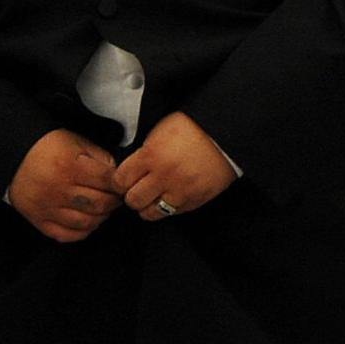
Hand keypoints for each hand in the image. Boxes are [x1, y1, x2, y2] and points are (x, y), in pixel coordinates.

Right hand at [7, 129, 125, 242]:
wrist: (13, 155)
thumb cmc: (47, 146)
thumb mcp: (76, 142)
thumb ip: (101, 157)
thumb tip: (118, 177)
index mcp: (69, 166)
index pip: (108, 181)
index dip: (120, 184)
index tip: (121, 184)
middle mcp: (58, 189)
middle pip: (100, 204)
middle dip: (113, 202)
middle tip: (115, 197)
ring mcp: (47, 207)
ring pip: (86, 222)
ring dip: (100, 217)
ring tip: (102, 208)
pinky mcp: (38, 220)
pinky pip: (67, 235)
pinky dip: (82, 231)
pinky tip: (86, 221)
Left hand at [114, 111, 237, 222]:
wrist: (225, 136)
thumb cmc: (194, 129)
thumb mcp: (160, 132)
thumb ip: (143, 153)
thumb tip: (130, 170)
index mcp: (151, 155)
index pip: (120, 180)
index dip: (119, 182)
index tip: (123, 180)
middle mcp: (164, 176)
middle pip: (133, 200)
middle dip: (132, 195)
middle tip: (137, 189)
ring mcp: (180, 191)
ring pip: (150, 213)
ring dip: (148, 206)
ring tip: (153, 196)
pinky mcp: (194, 201)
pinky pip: (172, 214)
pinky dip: (168, 207)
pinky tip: (171, 195)